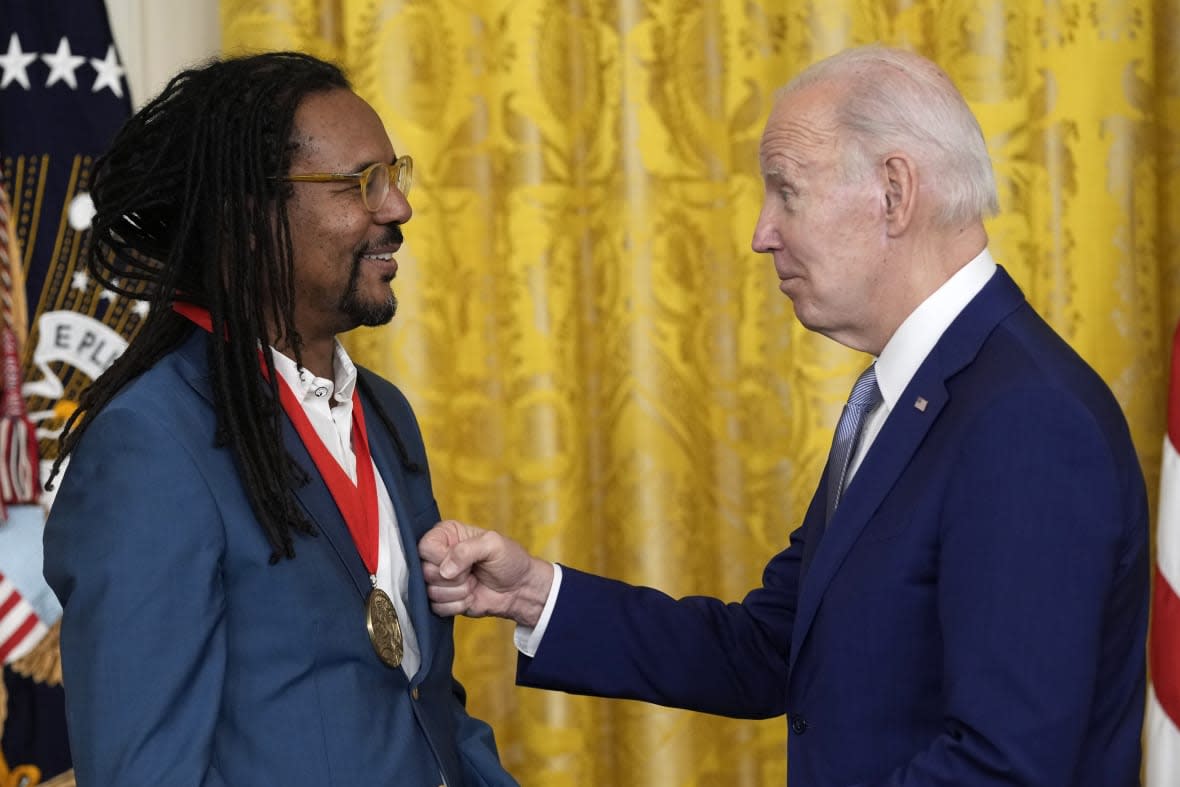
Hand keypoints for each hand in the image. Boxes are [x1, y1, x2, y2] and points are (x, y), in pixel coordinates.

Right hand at [419, 520, 553, 626]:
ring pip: (430, 592)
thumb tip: (445, 571)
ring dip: (458, 592)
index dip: (441, 558)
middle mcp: (438, 555)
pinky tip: (471, 596)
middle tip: (472, 573)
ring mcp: (439, 579)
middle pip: (424, 571)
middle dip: (454, 578)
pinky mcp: (442, 600)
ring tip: (473, 583)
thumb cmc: (509, 560)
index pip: (425, 547)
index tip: (464, 562)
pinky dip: (457, 605)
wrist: (519, 588)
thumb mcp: (493, 544)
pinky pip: (436, 608)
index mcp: (446, 534)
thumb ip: (467, 550)